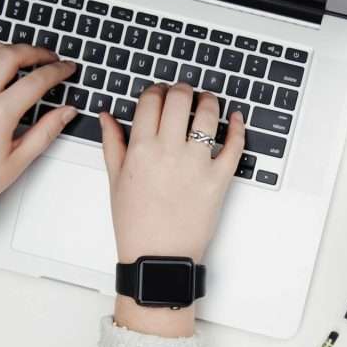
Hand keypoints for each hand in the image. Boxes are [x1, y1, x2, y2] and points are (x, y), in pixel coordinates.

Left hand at [0, 43, 77, 207]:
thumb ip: (46, 131)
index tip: (66, 68)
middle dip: (34, 51)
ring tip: (20, 54)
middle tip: (48, 56)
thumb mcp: (18, 160)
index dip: (56, 71)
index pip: (35, 81)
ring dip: (6, 49)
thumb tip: (66, 112)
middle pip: (9, 55)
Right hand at [100, 83, 245, 335]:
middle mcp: (169, 151)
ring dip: (209, 101)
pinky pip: (234, 146)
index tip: (160, 93)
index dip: (156, 90)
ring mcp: (197, 164)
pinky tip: (236, 118)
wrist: (158, 257)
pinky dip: (238, 127)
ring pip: (208, 115)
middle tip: (184, 92)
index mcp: (141, 149)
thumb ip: (112, 143)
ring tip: (208, 101)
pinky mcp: (219, 179)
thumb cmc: (136, 224)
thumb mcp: (115, 181)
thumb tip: (108, 116)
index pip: (151, 100)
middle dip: (182, 89)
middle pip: (179, 99)